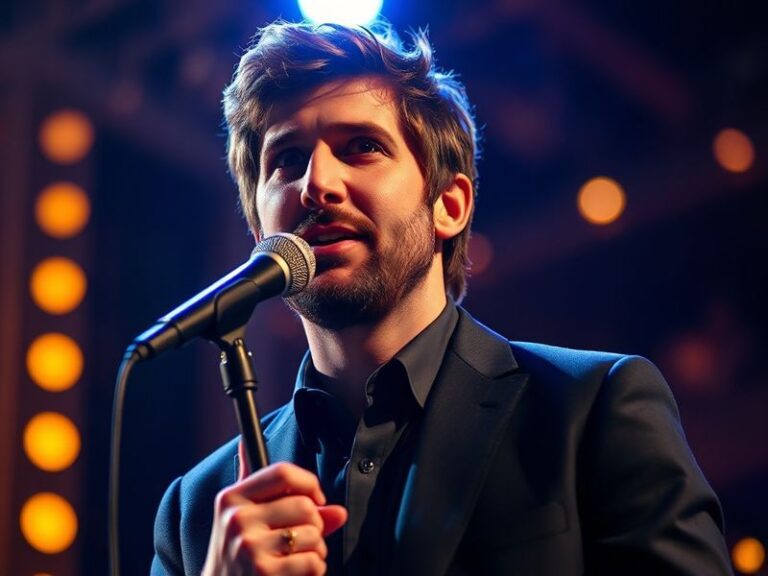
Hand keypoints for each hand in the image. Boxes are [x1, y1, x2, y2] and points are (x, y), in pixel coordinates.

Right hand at [201, 441, 347, 575]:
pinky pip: (313, 562)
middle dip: (315, 524)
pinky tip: (294, 573)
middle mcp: (238, 519)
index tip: (315, 499)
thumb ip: (289, 504)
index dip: (309, 484)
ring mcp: (250, 546)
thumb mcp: (249, 520)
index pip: (283, 473)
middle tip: (300, 538)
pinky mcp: (264, 573)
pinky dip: (315, 569)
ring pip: (313, 534)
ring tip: (295, 557)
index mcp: (233, 498)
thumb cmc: (239, 555)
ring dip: (316, 550)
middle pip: (305, 505)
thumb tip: (340, 512)